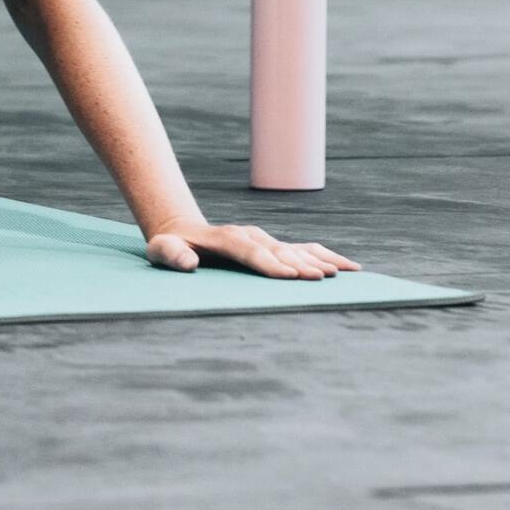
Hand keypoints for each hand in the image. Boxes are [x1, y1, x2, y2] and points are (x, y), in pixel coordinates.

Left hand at [145, 218, 359, 280]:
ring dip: (320, 260)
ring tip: (344, 272)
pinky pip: (304, 249)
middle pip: (280, 251)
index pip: (251, 252)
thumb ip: (172, 256)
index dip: (270, 264)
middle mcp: (251, 236)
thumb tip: (188, 264)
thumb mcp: (161, 251)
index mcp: (227, 238)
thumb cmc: (171, 247)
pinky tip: (349, 267)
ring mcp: (265, 239)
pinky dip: (326, 257)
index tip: (289, 275)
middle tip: (322, 278)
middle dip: (300, 265)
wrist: (182, 231)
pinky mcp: (274, 246)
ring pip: (297, 249)